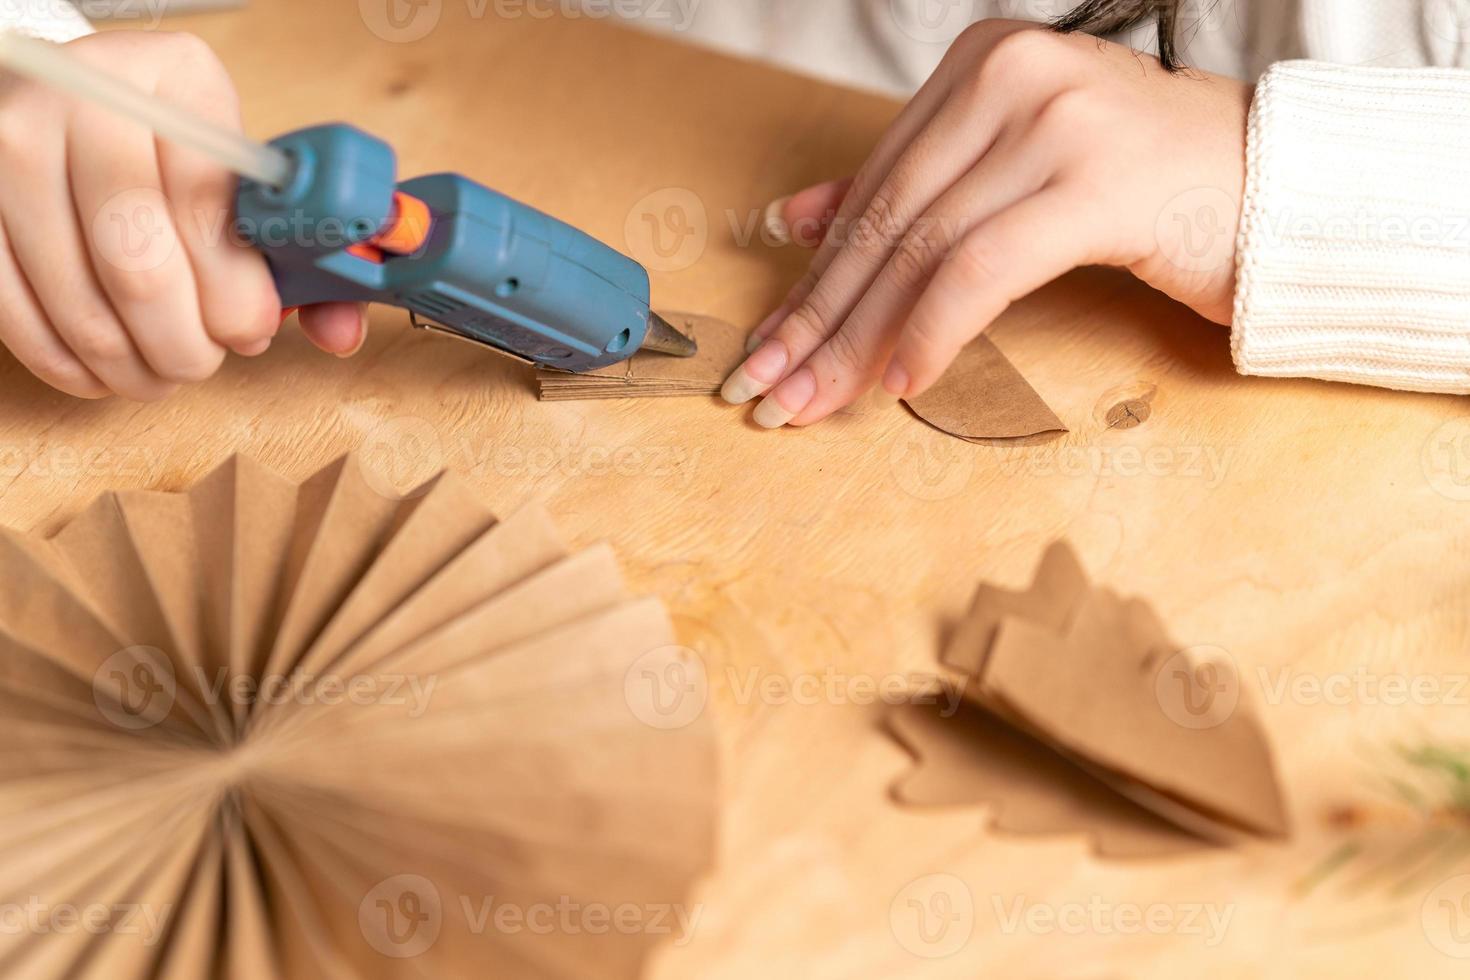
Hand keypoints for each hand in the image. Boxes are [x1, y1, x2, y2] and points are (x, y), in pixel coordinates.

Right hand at [0, 31, 366, 400]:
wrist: (86, 102)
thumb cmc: (185, 153)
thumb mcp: (249, 174)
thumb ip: (303, 251)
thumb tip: (340, 335)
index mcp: (173, 77)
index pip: (203, 203)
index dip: (234, 290)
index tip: (251, 330)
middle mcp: (82, 96)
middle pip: (134, 260)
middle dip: (182, 340)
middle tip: (202, 362)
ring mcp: (9, 144)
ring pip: (76, 297)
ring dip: (129, 362)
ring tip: (162, 372)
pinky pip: (15, 307)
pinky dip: (67, 360)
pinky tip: (104, 370)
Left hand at [721, 20, 1251, 427]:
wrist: (1281, 189)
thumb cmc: (1146, 187)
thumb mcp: (1012, 173)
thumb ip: (909, 187)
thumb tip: (793, 221)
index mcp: (983, 62)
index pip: (875, 182)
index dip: (814, 274)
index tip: (771, 341)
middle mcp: (1012, 73)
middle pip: (888, 215)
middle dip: (820, 315)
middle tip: (770, 386)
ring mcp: (1056, 120)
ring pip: (922, 245)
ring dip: (859, 336)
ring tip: (817, 399)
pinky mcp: (1097, 180)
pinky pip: (984, 265)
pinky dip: (933, 328)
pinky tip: (903, 380)